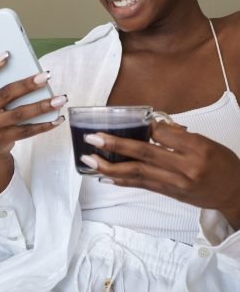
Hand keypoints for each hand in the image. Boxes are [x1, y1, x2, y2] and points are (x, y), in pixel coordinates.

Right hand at [0, 52, 65, 199]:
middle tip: (46, 77)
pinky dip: (44, 125)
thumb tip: (32, 76)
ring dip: (42, 106)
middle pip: (6, 94)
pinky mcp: (2, 139)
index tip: (6, 54)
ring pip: (20, 114)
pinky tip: (57, 119)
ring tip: (59, 99)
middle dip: (28, 84)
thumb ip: (2, 88)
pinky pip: (27, 131)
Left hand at [81, 121, 239, 228]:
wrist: (235, 193)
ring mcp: (176, 183)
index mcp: (197, 148)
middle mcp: (185, 167)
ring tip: (90, 159)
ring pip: (138, 173)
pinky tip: (104, 176)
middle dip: (115, 145)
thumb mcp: (205, 142)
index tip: (123, 120)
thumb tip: (149, 126)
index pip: (162, 134)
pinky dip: (122, 180)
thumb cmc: (221, 163)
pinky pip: (142, 185)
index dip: (142, 126)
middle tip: (93, 138)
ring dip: (110, 167)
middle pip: (144, 154)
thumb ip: (177, 135)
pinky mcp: (169, 194)